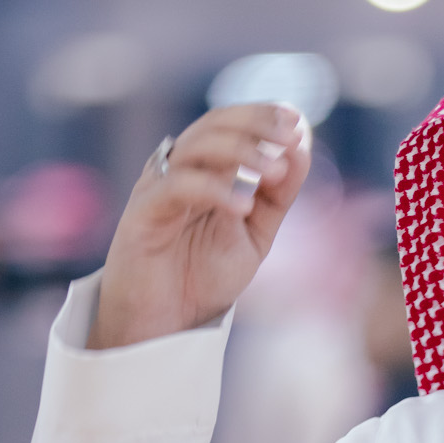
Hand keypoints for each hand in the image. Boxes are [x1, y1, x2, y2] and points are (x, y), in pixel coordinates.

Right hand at [89, 104, 310, 348]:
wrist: (163, 326)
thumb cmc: (201, 278)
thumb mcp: (254, 235)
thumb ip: (277, 197)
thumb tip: (302, 149)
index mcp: (203, 170)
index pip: (230, 125)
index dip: (262, 116)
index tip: (297, 121)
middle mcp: (177, 171)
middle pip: (212, 126)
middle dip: (255, 123)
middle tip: (290, 134)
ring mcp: (156, 189)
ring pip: (194, 149)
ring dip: (240, 151)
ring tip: (275, 170)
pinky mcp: (141, 215)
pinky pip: (176, 188)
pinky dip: (212, 190)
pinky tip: (243, 206)